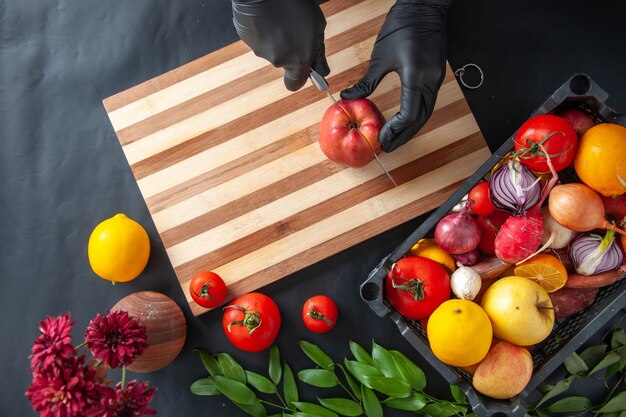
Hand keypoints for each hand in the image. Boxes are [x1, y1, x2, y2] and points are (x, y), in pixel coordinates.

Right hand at [232, 0, 329, 90]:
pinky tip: (267, 15)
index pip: (295, 84)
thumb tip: (323, 72)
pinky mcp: (246, 39)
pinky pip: (258, 38)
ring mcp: (260, 50)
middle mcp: (278, 60)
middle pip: (284, 63)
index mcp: (298, 60)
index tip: (303, 67)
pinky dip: (263, 30)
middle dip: (289, 50)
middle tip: (293, 29)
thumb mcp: (317, 26)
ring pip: (271, 49)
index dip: (299, 77)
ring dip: (276, 38)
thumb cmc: (295, 3)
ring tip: (280, 18)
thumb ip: (318, 52)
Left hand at [340, 0, 451, 151]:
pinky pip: (428, 102)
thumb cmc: (402, 27)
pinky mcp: (437, 75)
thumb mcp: (380, 57)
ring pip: (426, 112)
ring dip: (411, 128)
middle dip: (404, 135)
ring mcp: (436, 79)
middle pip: (420, 119)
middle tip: (388, 147)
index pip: (409, 114)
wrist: (425, 7)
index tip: (381, 139)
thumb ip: (366, 82)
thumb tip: (347, 97)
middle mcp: (430, 82)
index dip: (395, 130)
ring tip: (394, 138)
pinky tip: (404, 120)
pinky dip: (416, 115)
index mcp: (416, 77)